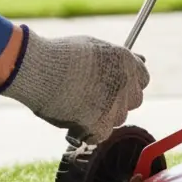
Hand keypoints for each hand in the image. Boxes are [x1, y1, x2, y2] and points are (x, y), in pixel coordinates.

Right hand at [0, 27, 149, 142]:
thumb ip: (116, 58)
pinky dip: (88, 132)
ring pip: (118, 119)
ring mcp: (115, 106)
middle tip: (95, 98)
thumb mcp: (94, 47)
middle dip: (118, 101)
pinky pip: (100, 135)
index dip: (128, 84)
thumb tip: (140, 59)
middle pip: (134, 101)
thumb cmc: (60, 55)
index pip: (142, 79)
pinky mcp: (100, 126)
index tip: (115, 86)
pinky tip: (74, 120)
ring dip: (103, 116)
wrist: (38, 68)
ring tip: (77, 105)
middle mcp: (126, 84)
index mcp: (127, 62)